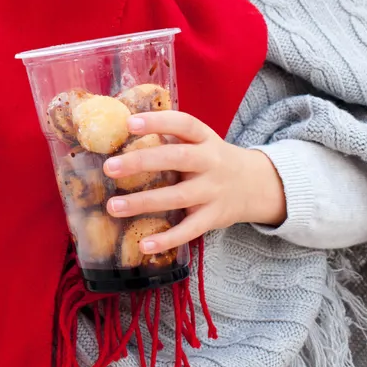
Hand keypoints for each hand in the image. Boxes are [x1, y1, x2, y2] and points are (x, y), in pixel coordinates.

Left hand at [101, 111, 286, 254]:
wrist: (257, 185)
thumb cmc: (211, 159)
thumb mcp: (199, 142)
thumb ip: (169, 136)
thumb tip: (119, 128)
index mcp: (204, 139)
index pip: (183, 124)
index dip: (158, 121)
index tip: (129, 123)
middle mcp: (211, 162)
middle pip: (177, 159)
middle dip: (142, 162)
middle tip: (109, 167)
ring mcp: (213, 191)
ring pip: (177, 197)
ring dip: (143, 202)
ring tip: (113, 206)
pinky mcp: (214, 217)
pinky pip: (190, 230)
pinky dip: (167, 239)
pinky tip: (144, 245)